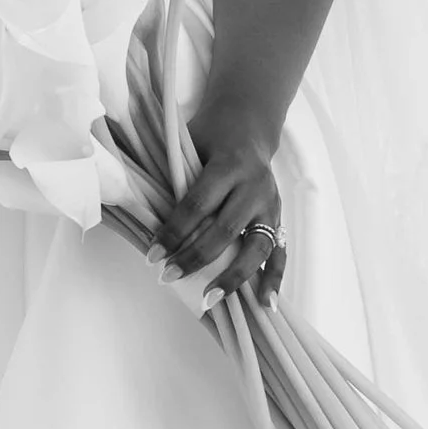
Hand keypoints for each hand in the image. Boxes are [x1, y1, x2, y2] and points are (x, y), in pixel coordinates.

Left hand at [152, 114, 285, 311]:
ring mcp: (270, 204)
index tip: (153, 255)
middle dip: (195, 257)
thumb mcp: (190, 144)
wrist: (249, 124)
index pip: (198, 205)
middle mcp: (254, 186)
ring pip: (256, 246)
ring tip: (209, 299)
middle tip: (168, 276)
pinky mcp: (279, 217)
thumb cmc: (210, 135)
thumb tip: (148, 220)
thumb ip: (177, 178)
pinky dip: (274, 279)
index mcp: (229, 164)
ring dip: (233, 276)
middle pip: (225, 230)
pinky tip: (266, 304)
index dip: (174, 232)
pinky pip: (279, 252)